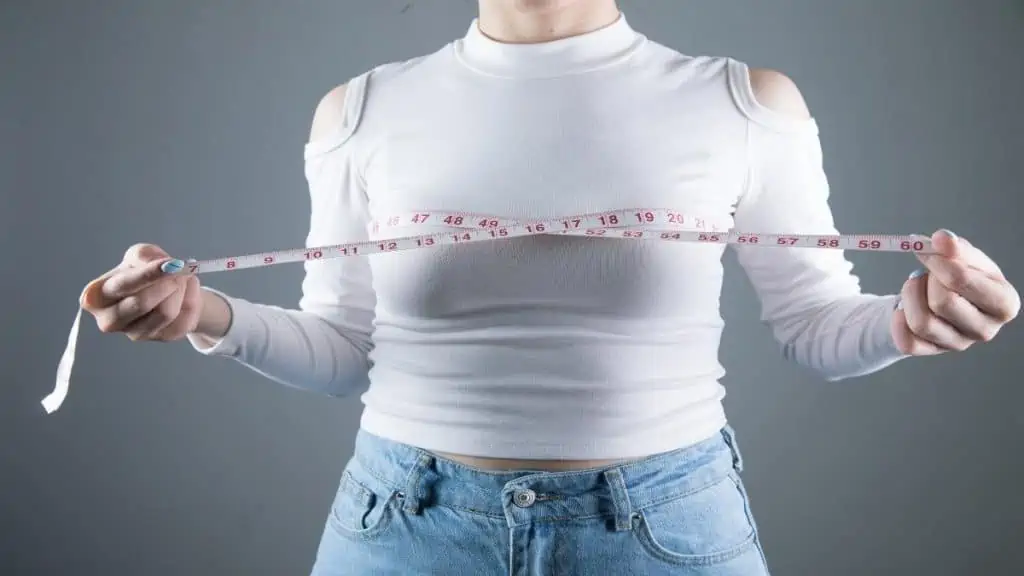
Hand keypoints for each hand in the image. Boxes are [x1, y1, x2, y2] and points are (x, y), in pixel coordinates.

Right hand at [81, 244, 201, 341]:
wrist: (169, 289)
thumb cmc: (146, 273)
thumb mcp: (140, 255)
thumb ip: (144, 255)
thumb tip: (162, 265)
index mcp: (96, 297)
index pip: (123, 285)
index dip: (149, 274)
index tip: (171, 265)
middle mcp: (109, 320)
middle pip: (143, 302)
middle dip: (168, 283)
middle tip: (180, 270)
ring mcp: (135, 333)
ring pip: (166, 312)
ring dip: (181, 290)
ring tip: (182, 280)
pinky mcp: (161, 338)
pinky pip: (184, 320)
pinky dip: (192, 300)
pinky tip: (186, 293)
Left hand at [892, 230, 1019, 354]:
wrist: (938, 297)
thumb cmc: (958, 276)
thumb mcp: (965, 257)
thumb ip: (956, 247)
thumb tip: (942, 239)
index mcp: (1003, 303)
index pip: (962, 280)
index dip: (939, 262)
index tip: (927, 250)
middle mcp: (985, 329)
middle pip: (943, 302)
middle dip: (928, 280)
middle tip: (927, 272)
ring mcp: (958, 344)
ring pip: (922, 322)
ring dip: (910, 296)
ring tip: (915, 285)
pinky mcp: (932, 351)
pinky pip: (907, 342)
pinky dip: (898, 320)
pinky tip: (902, 307)